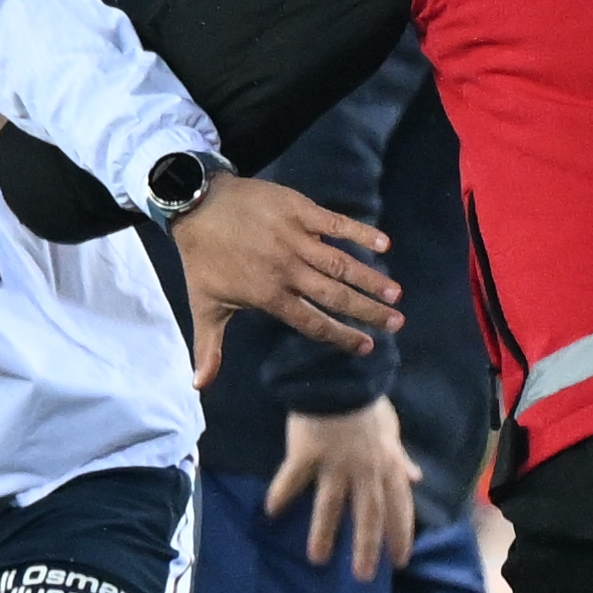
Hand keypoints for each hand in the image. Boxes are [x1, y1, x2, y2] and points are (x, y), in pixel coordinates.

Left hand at [171, 174, 401, 383]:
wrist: (195, 205)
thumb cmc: (202, 259)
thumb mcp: (204, 306)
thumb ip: (208, 347)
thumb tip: (199, 387)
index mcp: (268, 295)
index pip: (312, 322)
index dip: (341, 336)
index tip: (367, 346)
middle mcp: (286, 270)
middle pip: (335, 296)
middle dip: (368, 311)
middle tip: (397, 323)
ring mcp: (295, 239)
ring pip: (341, 263)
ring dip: (370, 279)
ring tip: (395, 294)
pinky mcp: (300, 211)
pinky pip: (336, 223)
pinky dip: (361, 232)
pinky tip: (384, 245)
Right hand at [268, 397, 421, 581]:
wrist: (341, 377)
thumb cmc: (367, 403)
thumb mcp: (392, 431)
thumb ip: (400, 458)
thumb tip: (416, 477)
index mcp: (387, 465)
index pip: (399, 508)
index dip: (401, 535)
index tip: (400, 561)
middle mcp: (365, 470)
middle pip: (369, 515)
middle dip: (368, 547)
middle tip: (364, 577)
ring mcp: (335, 464)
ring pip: (331, 505)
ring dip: (325, 533)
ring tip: (318, 559)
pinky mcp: (307, 453)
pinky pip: (293, 477)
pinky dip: (282, 493)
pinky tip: (270, 512)